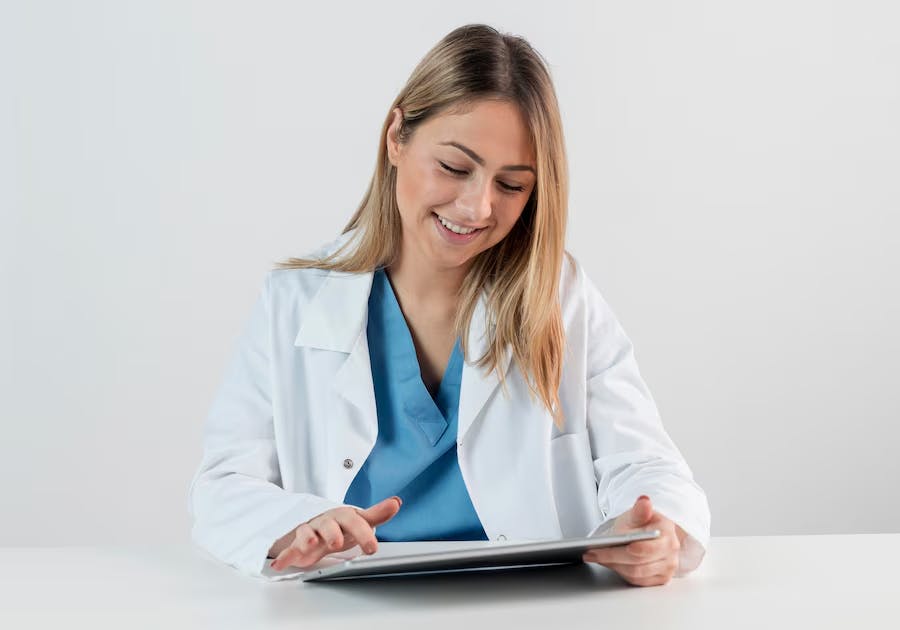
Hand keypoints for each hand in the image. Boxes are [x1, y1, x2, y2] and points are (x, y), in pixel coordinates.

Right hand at [269, 496, 401, 570]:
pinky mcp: (297, 544)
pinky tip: (280, 564)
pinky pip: (290, 548)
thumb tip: (396, 502)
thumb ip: (376, 514)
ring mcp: (310, 531)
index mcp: (342, 516)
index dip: (364, 533)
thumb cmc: (340, 525)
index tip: (372, 548)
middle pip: (329, 524)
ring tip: (311, 543)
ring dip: (308, 537)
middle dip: (333, 533)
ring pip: (307, 532)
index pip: (354, 521)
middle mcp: (326, 522)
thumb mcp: (358, 520)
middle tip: (338, 543)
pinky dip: (285, 556)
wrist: (314, 526)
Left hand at [582, 495, 686, 586]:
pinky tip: (609, 563)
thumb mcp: (637, 513)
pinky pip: (637, 581)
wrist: (650, 532)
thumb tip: (644, 501)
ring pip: (636, 574)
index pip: (643, 549)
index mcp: (668, 535)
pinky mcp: (660, 578)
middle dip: (611, 558)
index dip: (621, 550)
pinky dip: (621, 572)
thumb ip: (639, 510)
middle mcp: (670, 554)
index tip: (600, 548)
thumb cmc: (643, 523)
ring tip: (597, 556)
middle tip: (591, 553)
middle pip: (637, 564)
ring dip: (614, 566)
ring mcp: (667, 568)